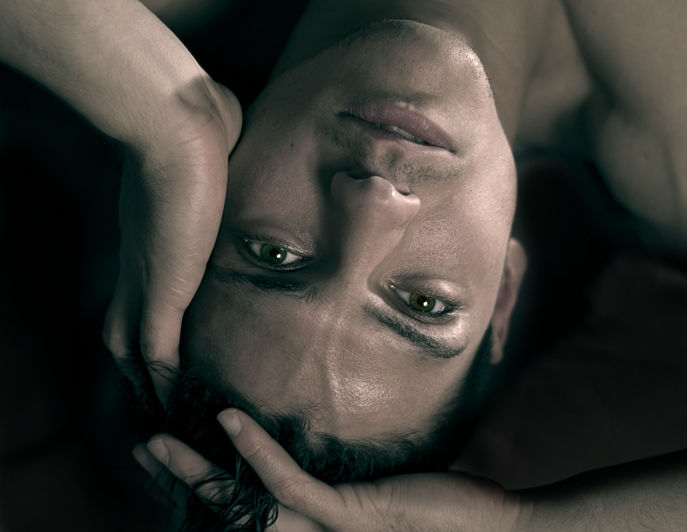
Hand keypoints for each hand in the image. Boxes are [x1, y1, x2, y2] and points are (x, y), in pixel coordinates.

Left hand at [103, 81, 241, 404]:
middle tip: (152, 385)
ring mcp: (148, 275)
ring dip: (146, 376)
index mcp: (150, 229)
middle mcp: (141, 258)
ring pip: (130, 343)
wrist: (176, 119)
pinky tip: (173, 400)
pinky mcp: (163, 289)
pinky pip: (156, 348)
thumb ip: (220, 137)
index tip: (165, 332)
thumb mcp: (213, 133)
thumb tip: (235, 117)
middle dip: (135, 356)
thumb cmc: (194, 117)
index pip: (139, 286)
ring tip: (162, 404)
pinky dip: (162, 378)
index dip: (146, 313)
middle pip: (120, 322)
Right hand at [132, 408, 522, 530]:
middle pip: (232, 513)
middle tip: (144, 452)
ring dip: (197, 471)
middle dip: (183, 485)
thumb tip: (322, 453)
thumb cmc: (443, 511)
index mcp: (318, 530)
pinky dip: (256, 451)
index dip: (206, 489)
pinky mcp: (350, 517)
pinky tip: (228, 419)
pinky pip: (291, 485)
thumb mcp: (384, 489)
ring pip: (245, 505)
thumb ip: (346, 481)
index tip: (179, 458)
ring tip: (156, 442)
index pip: (248, 512)